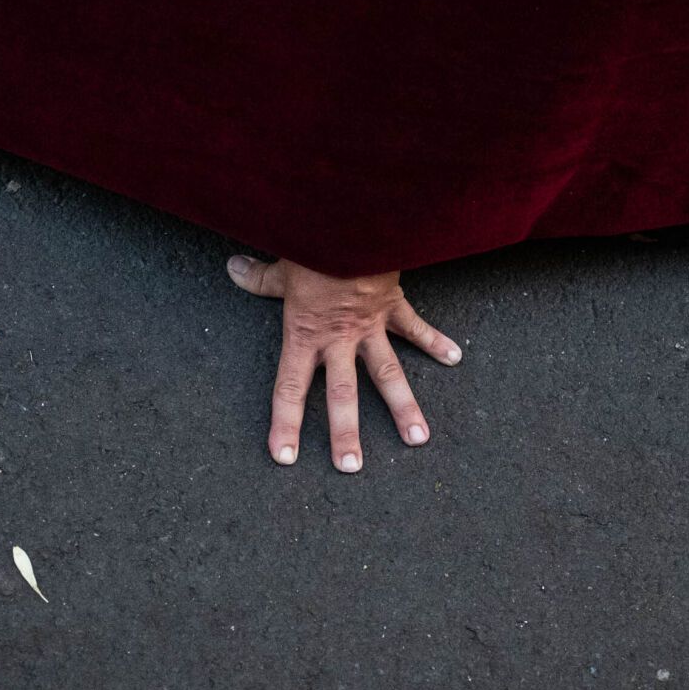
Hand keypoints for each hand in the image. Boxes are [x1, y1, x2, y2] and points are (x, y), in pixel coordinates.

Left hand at [227, 255, 461, 470]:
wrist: (348, 222)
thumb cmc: (310, 243)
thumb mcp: (280, 264)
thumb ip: (259, 277)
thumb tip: (233, 270)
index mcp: (305, 334)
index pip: (290, 388)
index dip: (286, 423)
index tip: (285, 456)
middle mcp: (338, 338)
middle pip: (341, 393)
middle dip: (345, 432)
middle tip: (351, 467)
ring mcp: (370, 326)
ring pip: (387, 373)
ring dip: (404, 407)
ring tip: (418, 439)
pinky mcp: (393, 306)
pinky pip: (416, 328)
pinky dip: (436, 342)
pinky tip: (455, 358)